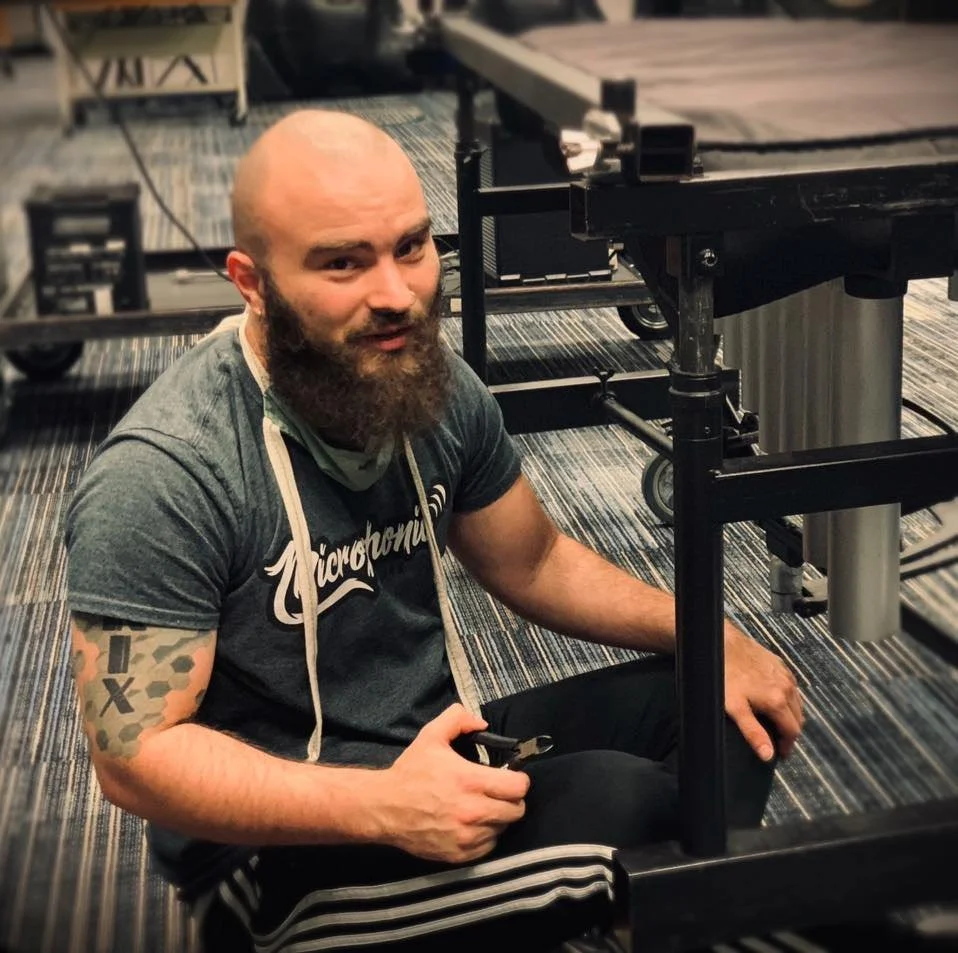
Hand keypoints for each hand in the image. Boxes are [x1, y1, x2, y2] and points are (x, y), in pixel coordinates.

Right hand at [378, 704, 529, 863]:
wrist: (384, 808)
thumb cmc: (410, 772)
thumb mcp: (432, 735)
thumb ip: (458, 719)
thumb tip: (482, 723)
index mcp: (470, 781)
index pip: (518, 787)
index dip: (518, 780)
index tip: (509, 776)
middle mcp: (472, 812)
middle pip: (517, 810)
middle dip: (511, 799)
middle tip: (498, 792)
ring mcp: (467, 836)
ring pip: (503, 829)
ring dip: (498, 817)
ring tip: (482, 807)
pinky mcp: (460, 855)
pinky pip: (488, 846)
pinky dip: (485, 835)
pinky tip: (472, 823)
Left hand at [724, 625, 803, 761]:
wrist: (723, 644)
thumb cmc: (725, 676)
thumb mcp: (736, 708)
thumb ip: (753, 732)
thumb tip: (768, 754)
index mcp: (778, 701)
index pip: (793, 731)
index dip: (787, 745)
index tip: (781, 753)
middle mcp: (787, 687)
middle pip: (798, 717)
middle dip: (791, 732)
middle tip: (779, 740)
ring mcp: (785, 674)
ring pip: (797, 701)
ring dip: (791, 714)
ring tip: (778, 723)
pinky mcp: (779, 663)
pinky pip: (791, 686)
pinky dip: (788, 697)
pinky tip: (776, 699)